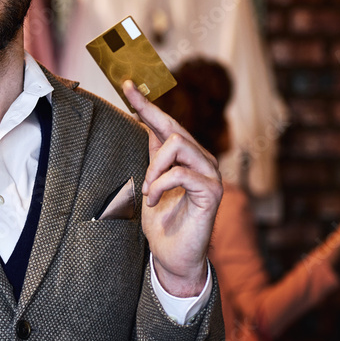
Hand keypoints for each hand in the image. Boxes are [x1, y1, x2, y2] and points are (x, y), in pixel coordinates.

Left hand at [124, 79, 222, 296]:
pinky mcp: (213, 192)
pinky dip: (161, 185)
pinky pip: (182, 173)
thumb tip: (145, 121)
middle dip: (148, 118)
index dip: (146, 103)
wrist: (171, 256)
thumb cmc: (161, 222)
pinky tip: (153, 199)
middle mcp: (202, 160)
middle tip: (129, 121)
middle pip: (174, 126)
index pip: (166, 122)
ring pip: (178, 145)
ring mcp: (210, 175)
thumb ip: (153, 154)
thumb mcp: (150, 181)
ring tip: (147, 190)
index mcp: (185, 157)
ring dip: (154, 168)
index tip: (126, 84)